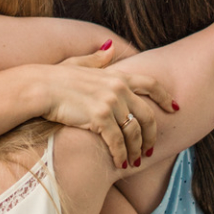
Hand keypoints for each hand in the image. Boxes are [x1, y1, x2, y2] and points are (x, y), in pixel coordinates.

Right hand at [42, 44, 174, 167]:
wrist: (39, 88)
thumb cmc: (55, 77)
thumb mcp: (79, 64)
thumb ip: (97, 59)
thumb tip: (110, 49)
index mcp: (117, 75)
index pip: (151, 84)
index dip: (166, 97)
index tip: (175, 108)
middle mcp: (118, 88)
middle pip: (147, 115)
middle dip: (151, 135)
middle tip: (150, 149)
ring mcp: (110, 103)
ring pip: (134, 132)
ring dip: (136, 150)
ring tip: (134, 161)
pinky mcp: (100, 118)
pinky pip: (117, 142)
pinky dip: (121, 155)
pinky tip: (120, 164)